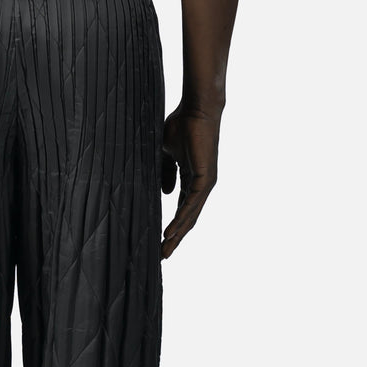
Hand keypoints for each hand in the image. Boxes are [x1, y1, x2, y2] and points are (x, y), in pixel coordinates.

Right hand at [160, 105, 220, 259]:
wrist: (196, 110)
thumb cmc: (181, 126)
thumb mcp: (166, 154)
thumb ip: (165, 173)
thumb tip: (165, 193)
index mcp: (192, 179)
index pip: (181, 209)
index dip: (172, 226)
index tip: (160, 241)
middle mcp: (201, 185)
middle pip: (187, 218)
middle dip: (175, 238)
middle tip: (163, 255)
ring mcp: (205, 183)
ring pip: (190, 216)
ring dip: (177, 234)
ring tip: (166, 250)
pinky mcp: (206, 179)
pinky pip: (191, 205)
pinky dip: (181, 220)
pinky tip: (171, 232)